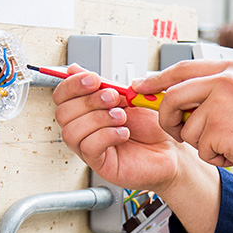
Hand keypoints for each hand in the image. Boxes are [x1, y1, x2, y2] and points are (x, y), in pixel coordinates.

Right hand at [52, 66, 188, 192]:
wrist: (171, 150)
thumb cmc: (151, 126)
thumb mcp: (127, 97)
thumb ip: (102, 83)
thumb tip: (75, 69)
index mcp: (87, 110)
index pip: (62, 96)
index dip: (72, 84)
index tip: (93, 79)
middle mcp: (84, 129)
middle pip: (63, 113)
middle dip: (89, 101)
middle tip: (113, 98)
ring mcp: (89, 148)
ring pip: (71, 131)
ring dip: (99, 119)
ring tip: (121, 117)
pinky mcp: (100, 164)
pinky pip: (88, 147)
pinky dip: (107, 136)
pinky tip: (124, 133)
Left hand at [133, 59, 232, 174]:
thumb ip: (216, 88)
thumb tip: (180, 95)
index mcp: (229, 70)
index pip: (182, 69)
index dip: (157, 79)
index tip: (140, 86)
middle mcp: (222, 82)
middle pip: (172, 99)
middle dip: (168, 120)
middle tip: (176, 132)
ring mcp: (219, 105)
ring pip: (187, 130)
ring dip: (202, 144)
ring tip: (230, 142)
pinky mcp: (217, 129)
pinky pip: (200, 149)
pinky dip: (214, 157)